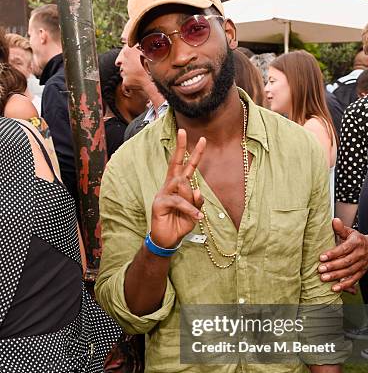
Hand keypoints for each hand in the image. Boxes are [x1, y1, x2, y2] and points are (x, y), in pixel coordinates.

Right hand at [151, 129, 205, 247]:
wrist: (167, 240)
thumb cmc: (180, 224)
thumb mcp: (194, 212)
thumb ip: (197, 201)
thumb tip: (198, 189)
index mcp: (179, 186)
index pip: (186, 166)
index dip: (193, 154)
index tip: (202, 140)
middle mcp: (170, 186)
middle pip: (176, 164)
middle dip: (180, 147)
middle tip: (183, 131)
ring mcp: (163, 193)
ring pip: (181, 185)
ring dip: (191, 200)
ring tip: (194, 213)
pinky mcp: (160, 203)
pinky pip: (178, 201)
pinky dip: (189, 209)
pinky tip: (196, 217)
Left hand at [318, 218, 367, 291]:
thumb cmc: (358, 240)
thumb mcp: (350, 232)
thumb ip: (341, 229)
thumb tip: (334, 220)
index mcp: (356, 243)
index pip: (344, 249)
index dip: (333, 253)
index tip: (322, 257)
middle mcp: (359, 255)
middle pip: (346, 262)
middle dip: (332, 266)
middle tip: (320, 269)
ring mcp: (361, 265)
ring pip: (348, 272)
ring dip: (336, 276)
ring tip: (324, 278)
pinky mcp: (361, 273)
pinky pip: (353, 280)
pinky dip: (344, 285)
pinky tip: (334, 288)